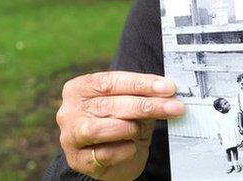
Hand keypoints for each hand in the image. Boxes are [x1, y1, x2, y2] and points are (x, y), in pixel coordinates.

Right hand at [56, 71, 184, 179]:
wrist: (114, 159)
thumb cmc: (122, 123)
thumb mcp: (131, 104)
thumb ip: (142, 95)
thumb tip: (168, 90)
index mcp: (79, 88)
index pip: (111, 81)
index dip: (141, 84)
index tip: (168, 87)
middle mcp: (69, 111)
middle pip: (110, 104)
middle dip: (147, 105)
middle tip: (174, 106)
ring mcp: (70, 136)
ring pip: (100, 128)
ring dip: (131, 128)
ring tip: (144, 129)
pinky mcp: (77, 161)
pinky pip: (105, 154)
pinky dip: (124, 150)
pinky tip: (132, 147)